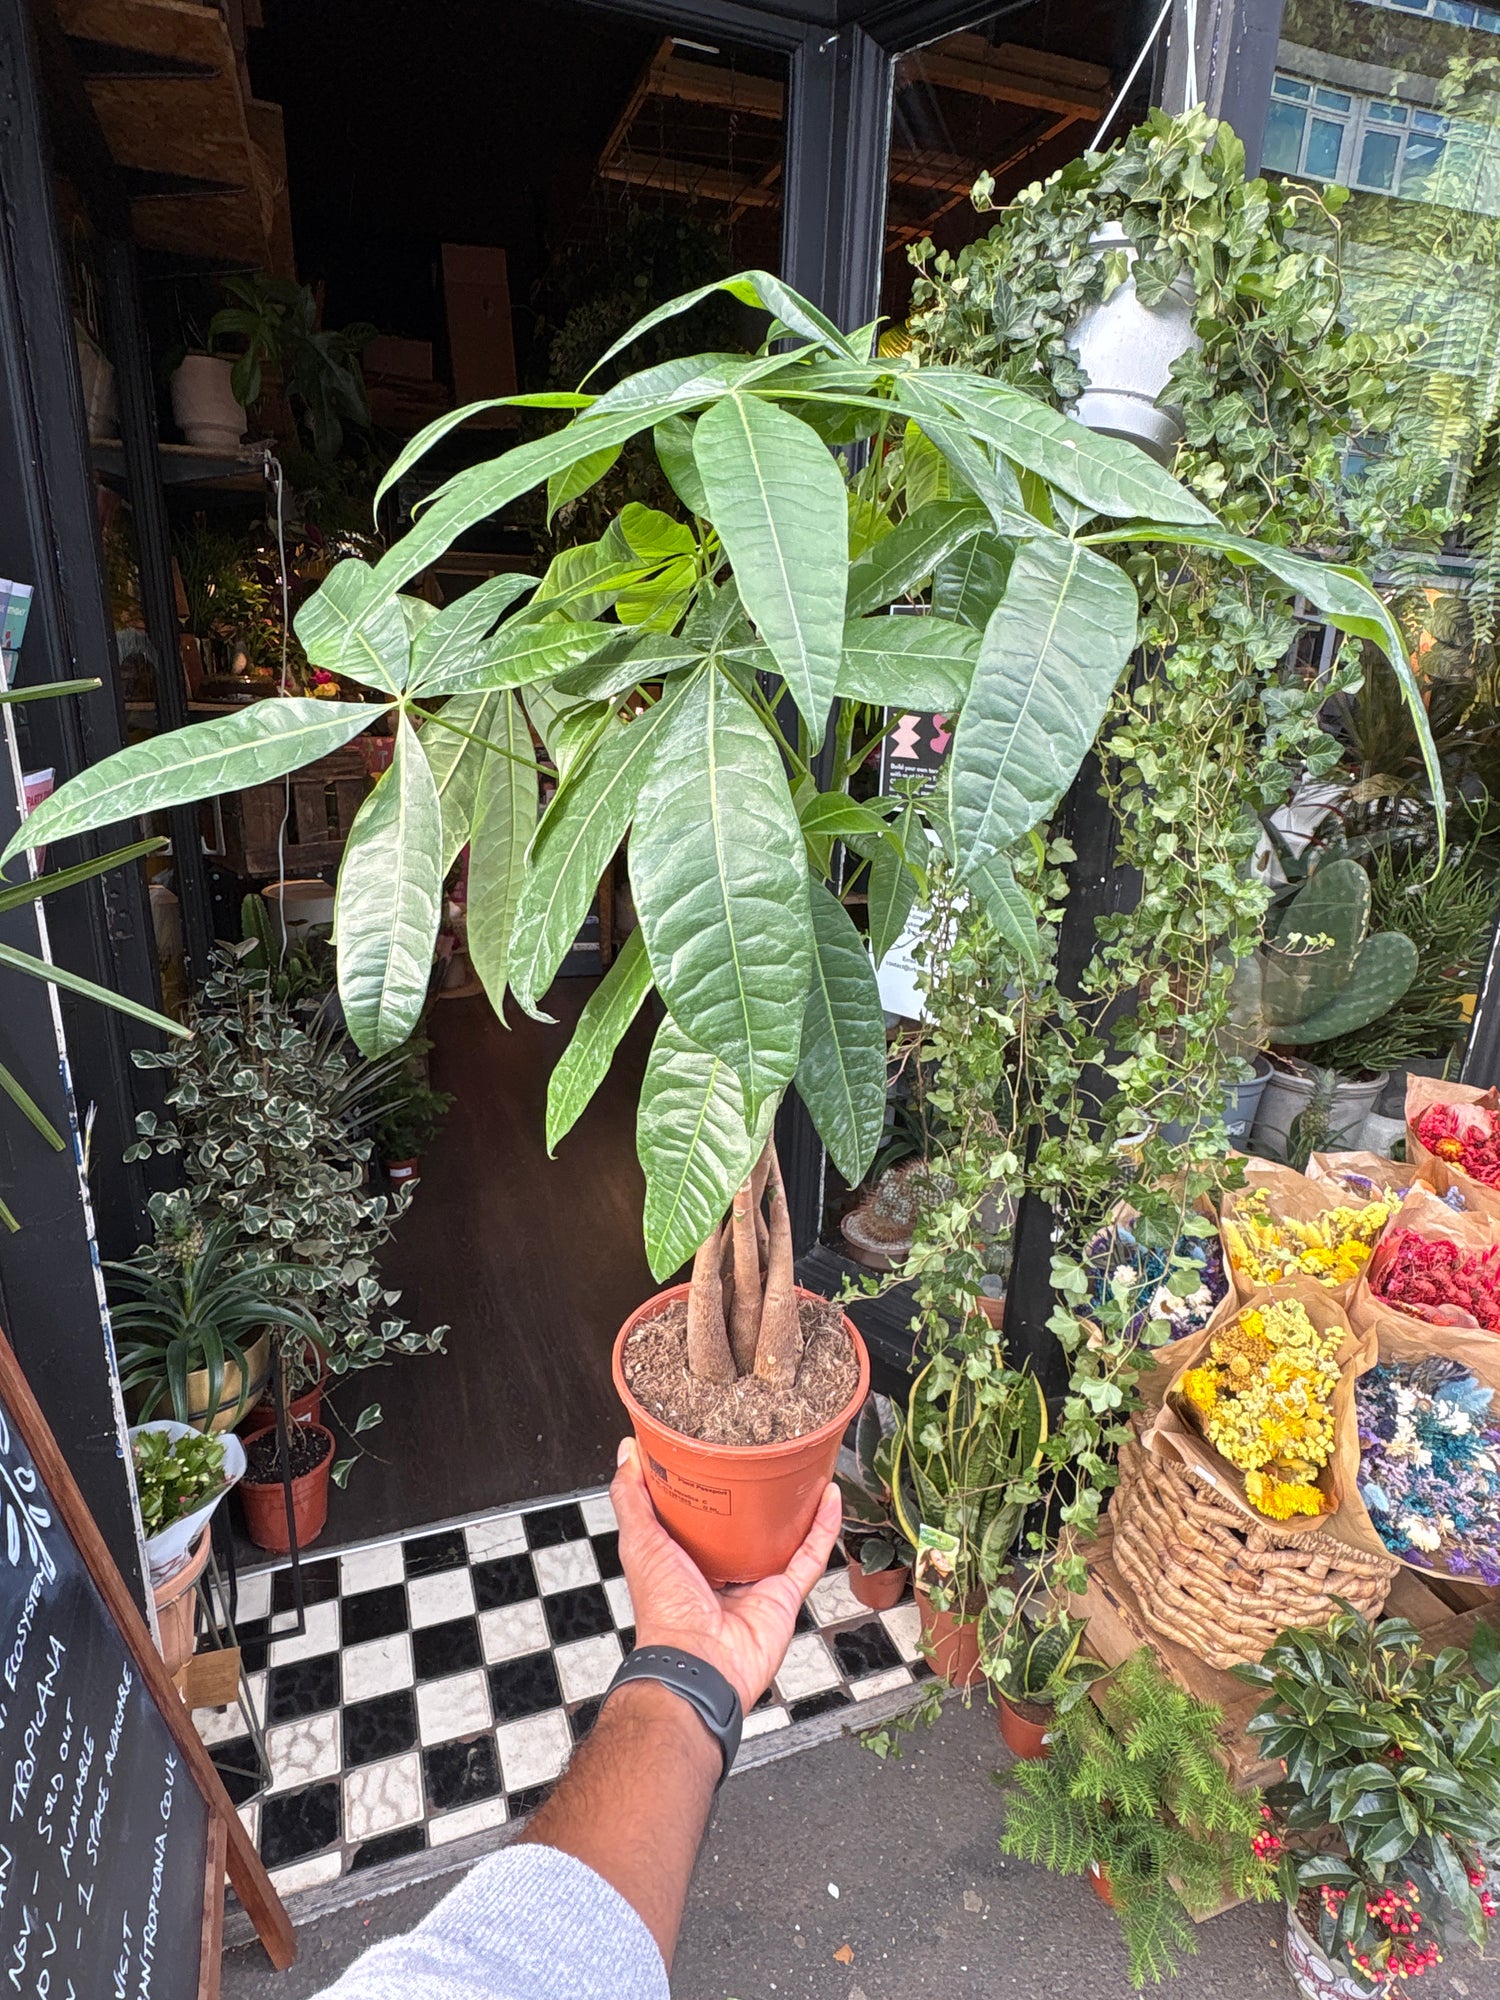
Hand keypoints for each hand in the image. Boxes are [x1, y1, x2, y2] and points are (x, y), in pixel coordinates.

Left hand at [609, 1437, 840, 1712]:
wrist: (698, 1663)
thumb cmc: (664, 1613)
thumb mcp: (639, 1542)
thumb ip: (630, 1498)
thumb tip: (627, 1453)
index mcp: (686, 1558)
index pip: (701, 1512)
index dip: (709, 1480)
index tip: (716, 1444)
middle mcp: (723, 1569)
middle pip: (747, 1523)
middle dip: (757, 1491)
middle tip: (766, 1450)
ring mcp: (756, 1582)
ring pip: (784, 1535)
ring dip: (796, 1504)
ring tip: (804, 1466)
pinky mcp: (785, 1595)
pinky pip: (810, 1555)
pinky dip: (823, 1526)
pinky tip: (830, 1496)